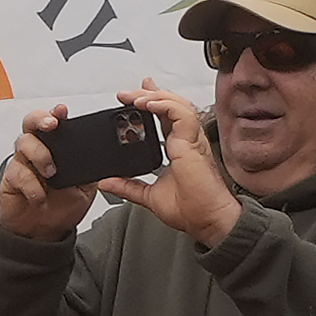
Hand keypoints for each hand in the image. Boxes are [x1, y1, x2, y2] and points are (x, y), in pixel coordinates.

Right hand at [0, 106, 101, 241]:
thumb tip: (103, 159)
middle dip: (41, 119)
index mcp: (58, 148)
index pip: (55, 122)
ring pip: (23, 143)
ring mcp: (23, 163)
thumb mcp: (87, 187)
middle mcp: (38, 150)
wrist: (43, 232)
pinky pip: (18, 173)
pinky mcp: (11, 179)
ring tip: (51, 172)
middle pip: (31, 122)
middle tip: (51, 125)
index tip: (62, 111)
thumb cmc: (62, 205)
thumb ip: (91, 170)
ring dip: (40, 155)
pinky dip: (32, 186)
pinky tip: (40, 196)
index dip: (56, 113)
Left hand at [98, 84, 239, 247]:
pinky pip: (181, 114)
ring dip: (154, 96)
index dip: (154, 102)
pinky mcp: (193, 143)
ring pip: (177, 105)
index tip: (135, 97)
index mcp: (181, 149)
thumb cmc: (192, 210)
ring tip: (133, 97)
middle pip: (172, 106)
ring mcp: (193, 140)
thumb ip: (128, 186)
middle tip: (127, 93)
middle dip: (149, 94)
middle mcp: (189, 141)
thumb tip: (107, 182)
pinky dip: (164, 105)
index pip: (167, 117)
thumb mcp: (149, 196)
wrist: (208, 221)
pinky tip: (148, 104)